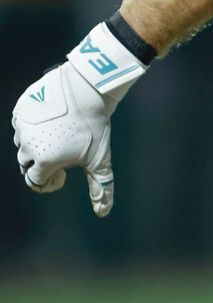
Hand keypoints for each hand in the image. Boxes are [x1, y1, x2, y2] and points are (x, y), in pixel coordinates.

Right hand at [13, 62, 117, 215]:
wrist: (88, 89)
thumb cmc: (95, 126)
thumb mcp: (99, 158)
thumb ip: (100, 186)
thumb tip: (103, 212)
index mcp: (43, 161)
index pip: (36, 181)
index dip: (50, 182)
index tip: (63, 177)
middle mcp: (27, 145)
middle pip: (26, 163)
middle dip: (41, 164)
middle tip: (61, 155)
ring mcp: (21, 126)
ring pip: (23, 143)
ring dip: (36, 145)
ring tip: (58, 136)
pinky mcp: (20, 110)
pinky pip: (21, 124)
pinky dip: (32, 127)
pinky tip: (51, 122)